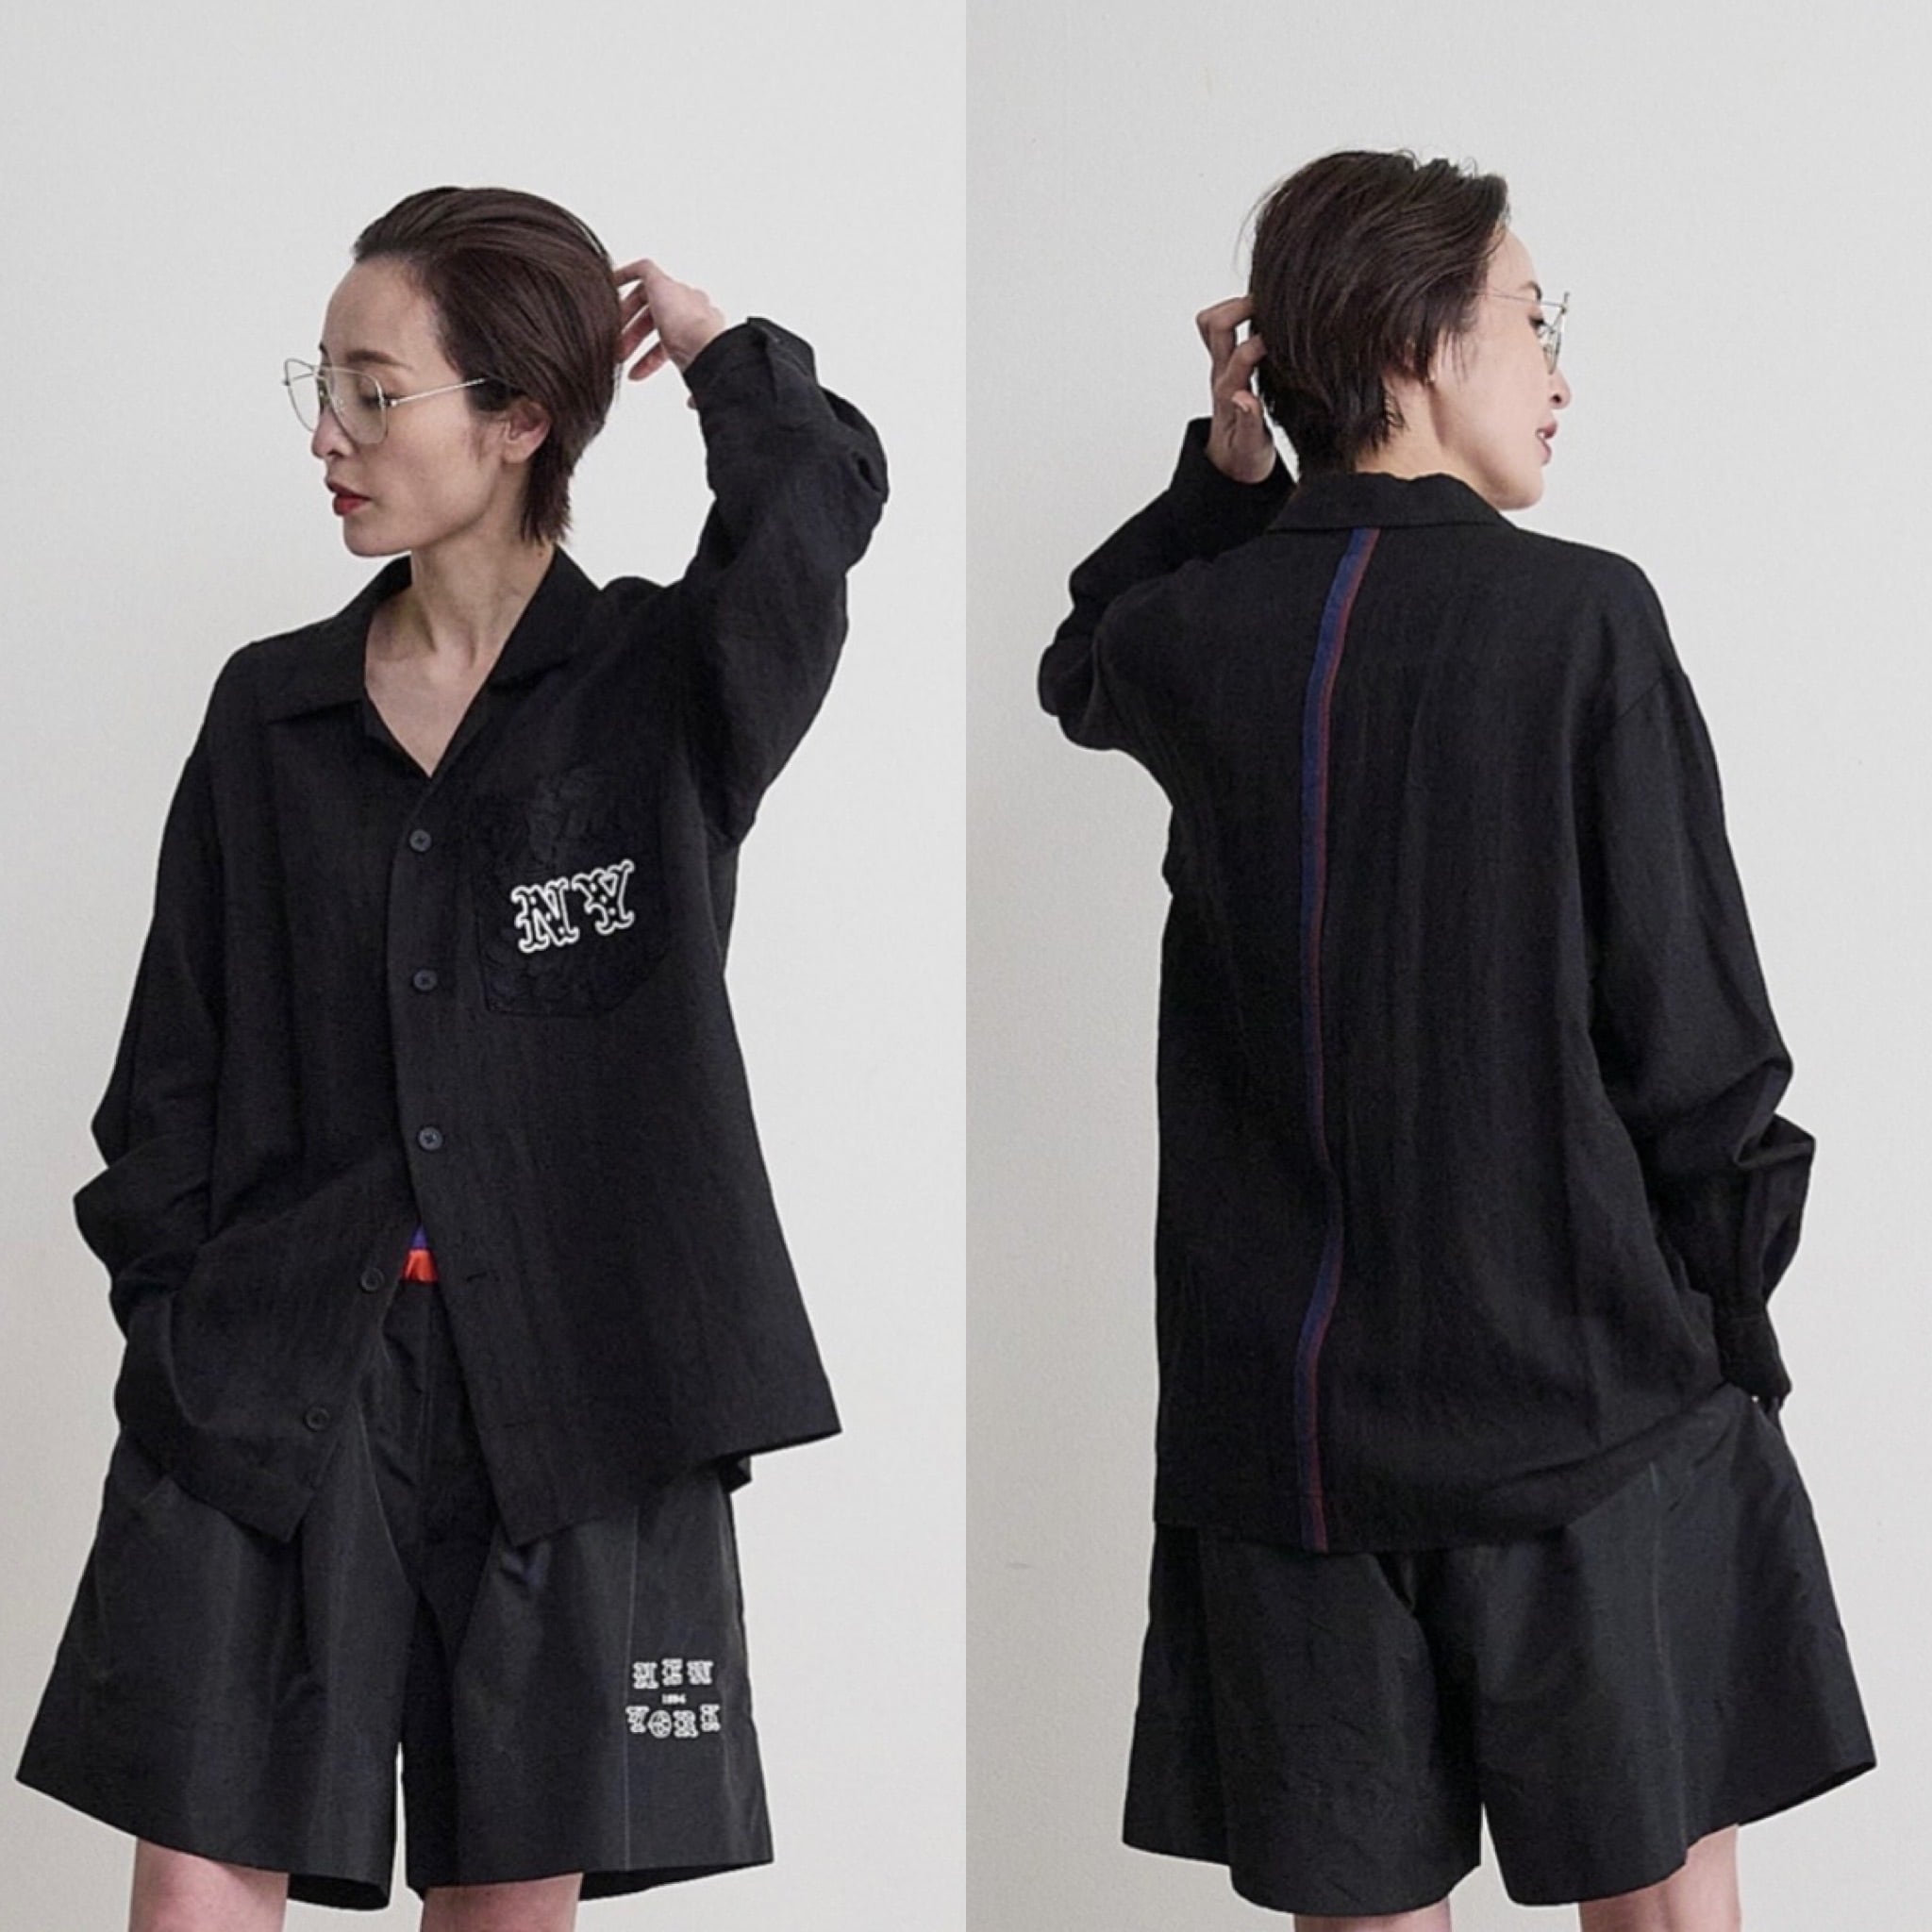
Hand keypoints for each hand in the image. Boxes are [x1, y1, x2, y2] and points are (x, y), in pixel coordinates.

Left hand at [612, 259, 729, 387]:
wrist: (706, 346)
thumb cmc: (705, 363)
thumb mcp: (696, 378)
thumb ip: (694, 389)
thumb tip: (692, 404)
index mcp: (701, 327)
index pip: (670, 340)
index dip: (651, 358)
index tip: (635, 373)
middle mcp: (692, 307)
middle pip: (657, 318)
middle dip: (634, 338)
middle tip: (618, 355)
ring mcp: (678, 292)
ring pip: (647, 299)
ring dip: (627, 320)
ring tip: (610, 339)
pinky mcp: (662, 281)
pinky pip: (643, 271)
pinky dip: (625, 276)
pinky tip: (609, 286)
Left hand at [1196, 296, 1275, 483]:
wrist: (1230, 467)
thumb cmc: (1243, 457)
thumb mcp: (1251, 448)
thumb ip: (1249, 423)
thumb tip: (1244, 398)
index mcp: (1230, 393)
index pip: (1242, 355)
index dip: (1264, 341)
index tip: (1288, 339)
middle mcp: (1221, 375)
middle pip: (1216, 326)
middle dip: (1242, 307)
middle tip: (1271, 304)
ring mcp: (1220, 368)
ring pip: (1212, 323)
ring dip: (1235, 306)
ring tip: (1265, 305)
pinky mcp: (1225, 366)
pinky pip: (1220, 330)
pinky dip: (1238, 314)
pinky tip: (1263, 317)